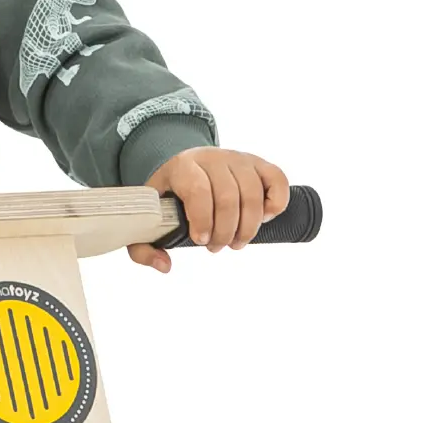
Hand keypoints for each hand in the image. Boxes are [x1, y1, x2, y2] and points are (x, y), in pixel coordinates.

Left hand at [129, 147, 289, 272]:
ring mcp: (238, 158)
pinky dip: (276, 204)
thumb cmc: (169, 197)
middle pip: (228, 197)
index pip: (197, 190)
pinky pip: (277, 180)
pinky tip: (264, 219)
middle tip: (217, 248)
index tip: (201, 240)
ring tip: (237, 241)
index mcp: (183, 166)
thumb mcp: (149, 216)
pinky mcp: (259, 164)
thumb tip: (165, 265)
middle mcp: (213, 157)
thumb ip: (144, 247)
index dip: (203, 219)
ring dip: (248, 226)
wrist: (186, 167)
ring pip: (253, 193)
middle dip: (225, 231)